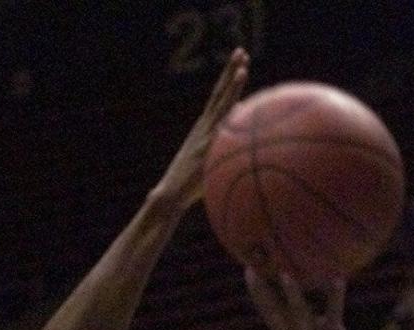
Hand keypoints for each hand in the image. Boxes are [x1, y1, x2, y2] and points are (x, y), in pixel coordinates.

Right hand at [156, 48, 249, 210]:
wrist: (171, 195)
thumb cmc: (189, 189)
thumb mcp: (206, 167)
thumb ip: (219, 154)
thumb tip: (239, 148)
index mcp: (203, 130)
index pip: (218, 99)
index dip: (228, 81)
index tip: (239, 64)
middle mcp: (204, 127)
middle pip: (218, 93)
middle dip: (230, 71)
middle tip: (241, 51)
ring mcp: (205, 135)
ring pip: (220, 103)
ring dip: (231, 84)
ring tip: (243, 65)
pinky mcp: (206, 147)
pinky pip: (221, 125)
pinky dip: (230, 111)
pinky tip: (240, 101)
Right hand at [246, 269, 365, 329]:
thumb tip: (294, 306)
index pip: (268, 314)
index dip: (257, 293)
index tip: (248, 270)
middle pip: (275, 314)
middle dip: (262, 292)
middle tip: (251, 269)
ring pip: (300, 315)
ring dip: (292, 296)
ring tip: (286, 274)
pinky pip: (333, 316)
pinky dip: (335, 297)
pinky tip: (337, 279)